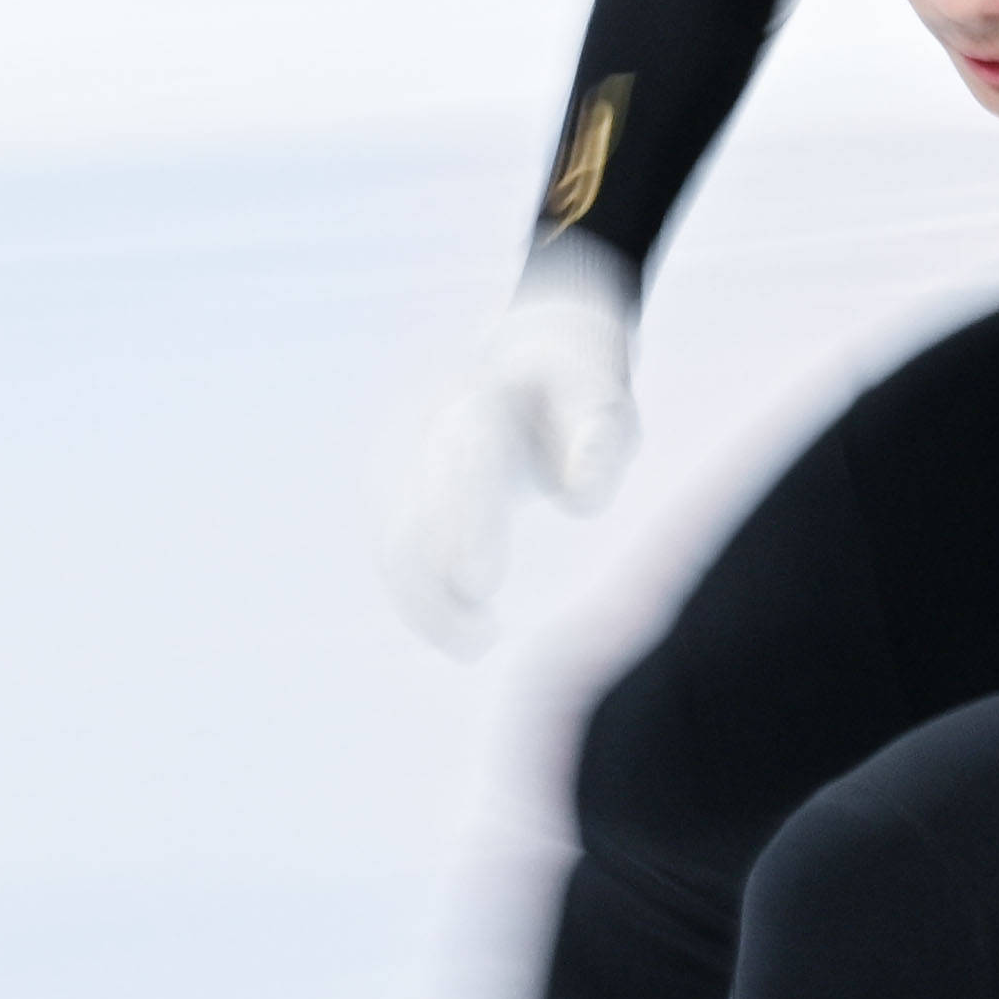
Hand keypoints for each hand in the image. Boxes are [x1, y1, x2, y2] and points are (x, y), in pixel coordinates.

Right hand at [387, 233, 639, 654]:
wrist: (527, 355)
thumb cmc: (577, 389)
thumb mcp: (604, 400)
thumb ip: (598, 440)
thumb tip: (581, 494)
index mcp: (482, 396)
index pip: (466, 460)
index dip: (468, 527)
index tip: (483, 587)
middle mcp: (430, 426)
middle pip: (417, 507)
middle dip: (437, 579)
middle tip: (480, 638)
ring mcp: (405, 456)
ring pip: (396, 537)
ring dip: (424, 599)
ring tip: (476, 643)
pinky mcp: (398, 489)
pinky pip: (395, 548)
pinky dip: (416, 595)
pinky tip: (454, 632)